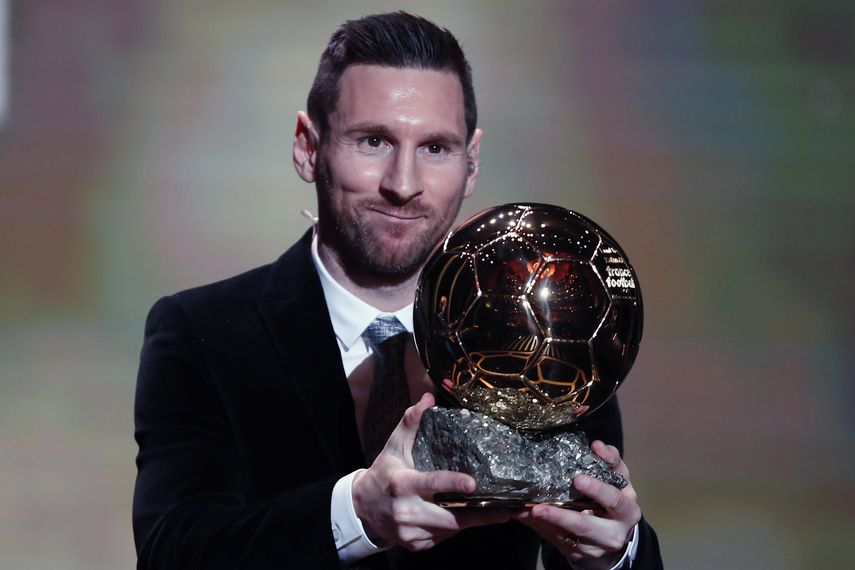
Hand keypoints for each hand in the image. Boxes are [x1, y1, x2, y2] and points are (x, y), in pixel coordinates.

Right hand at [351, 393, 513, 550]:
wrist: (362, 508)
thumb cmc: (384, 472)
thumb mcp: (394, 446)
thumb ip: (411, 422)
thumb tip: (428, 398)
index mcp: (402, 484)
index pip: (431, 484)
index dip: (452, 485)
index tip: (473, 484)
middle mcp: (406, 511)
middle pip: (450, 516)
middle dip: (480, 515)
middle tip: (506, 509)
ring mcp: (411, 532)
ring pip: (450, 529)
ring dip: (474, 522)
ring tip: (501, 514)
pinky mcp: (417, 544)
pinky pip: (444, 537)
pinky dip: (458, 528)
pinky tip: (471, 518)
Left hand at [515, 441, 640, 568]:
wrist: (614, 534)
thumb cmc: (613, 498)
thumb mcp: (617, 480)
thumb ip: (610, 461)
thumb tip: (597, 445)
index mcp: (627, 511)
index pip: (615, 500)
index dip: (597, 490)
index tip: (578, 479)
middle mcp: (613, 533)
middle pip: (586, 526)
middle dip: (563, 517)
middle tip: (540, 507)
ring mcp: (594, 547)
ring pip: (565, 537)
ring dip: (544, 524)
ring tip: (529, 511)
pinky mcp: (579, 554)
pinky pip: (556, 540)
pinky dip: (540, 526)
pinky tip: (525, 515)